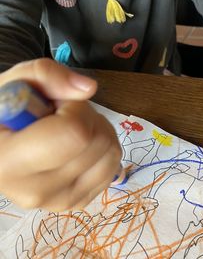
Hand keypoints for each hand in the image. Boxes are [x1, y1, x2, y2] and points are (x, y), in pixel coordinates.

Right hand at [0, 59, 121, 210]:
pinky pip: (113, 169)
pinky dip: (103, 150)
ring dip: (99, 132)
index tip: (59, 104)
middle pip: (98, 143)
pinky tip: (80, 147)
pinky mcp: (78, 203)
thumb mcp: (19, 81)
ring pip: (112, 155)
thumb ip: (49, 76)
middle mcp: (34, 192)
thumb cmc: (10, 111)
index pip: (74, 134)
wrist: (4, 146)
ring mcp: (60, 201)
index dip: (76, 109)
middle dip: (89, 117)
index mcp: (8, 162)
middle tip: (66, 115)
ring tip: (73, 128)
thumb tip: (89, 88)